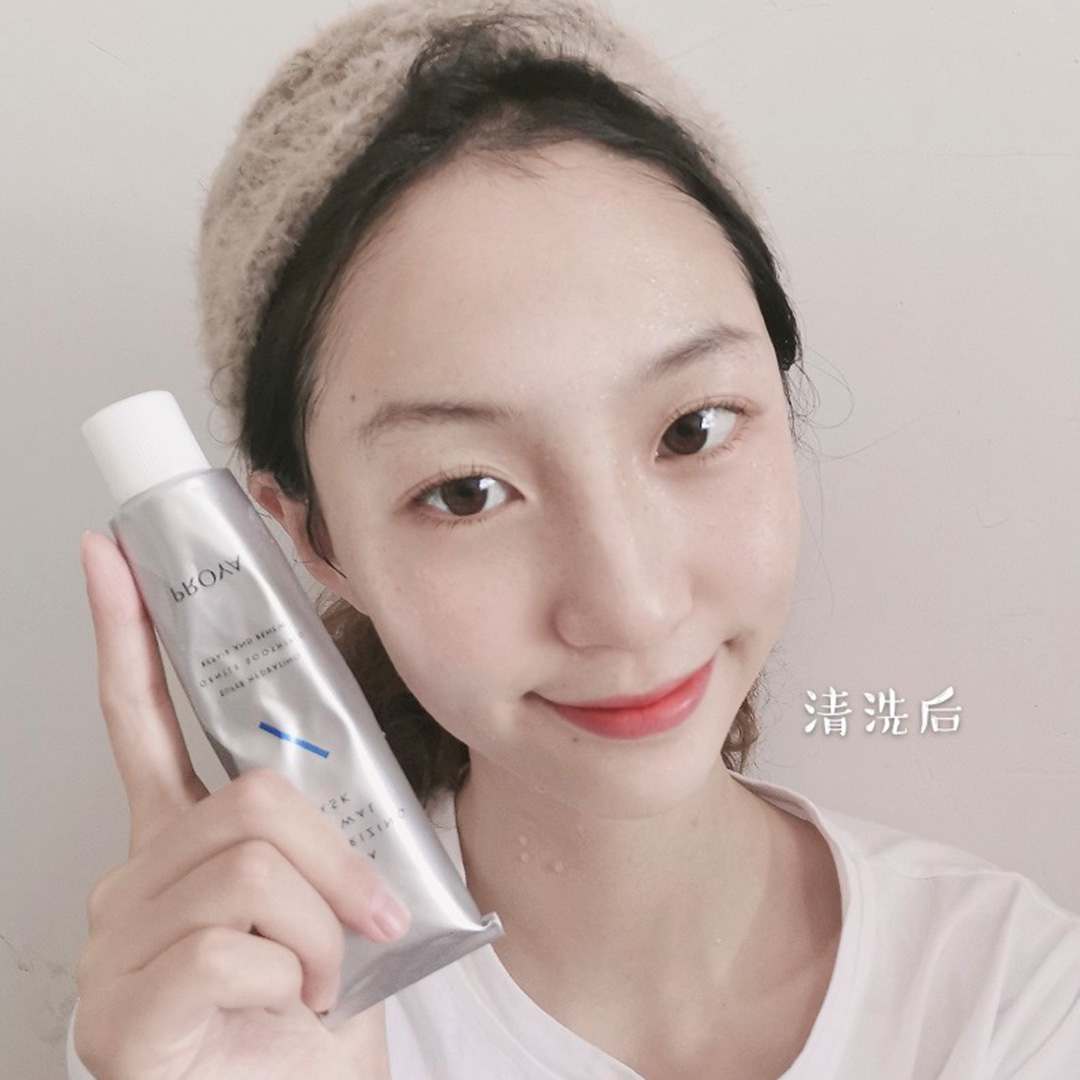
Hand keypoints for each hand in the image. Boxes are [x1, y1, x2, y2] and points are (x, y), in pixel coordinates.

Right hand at [73, 531, 406, 1079]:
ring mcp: (117, 947)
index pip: (143, 716)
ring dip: (324, 931)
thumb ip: (318, 827)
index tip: (110, 555)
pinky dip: (298, 980)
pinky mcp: (125, 1011)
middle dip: (333, 860)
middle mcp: (133, 881)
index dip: (128, 632)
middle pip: (246, 799)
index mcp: (178, 841)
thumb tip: (344, 764)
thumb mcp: (328, 898)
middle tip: (369, 916)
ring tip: (322, 980)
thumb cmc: (315, 1009)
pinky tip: (286, 1013)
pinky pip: (236, 949)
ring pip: (252, 870)